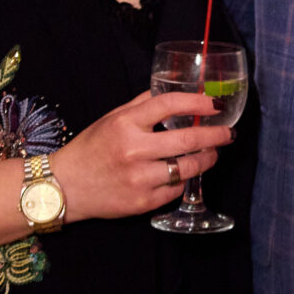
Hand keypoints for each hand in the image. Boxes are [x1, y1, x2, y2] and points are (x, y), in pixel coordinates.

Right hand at [53, 89, 231, 220]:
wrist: (65, 187)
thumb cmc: (90, 150)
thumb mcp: (111, 119)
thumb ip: (142, 105)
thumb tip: (174, 91)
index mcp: (125, 124)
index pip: (169, 104)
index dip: (197, 103)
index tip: (214, 104)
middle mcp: (133, 150)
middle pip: (188, 139)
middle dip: (216, 135)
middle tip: (229, 133)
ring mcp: (139, 178)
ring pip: (189, 167)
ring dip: (207, 159)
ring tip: (212, 153)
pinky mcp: (143, 201)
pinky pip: (177, 189)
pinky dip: (185, 180)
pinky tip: (185, 173)